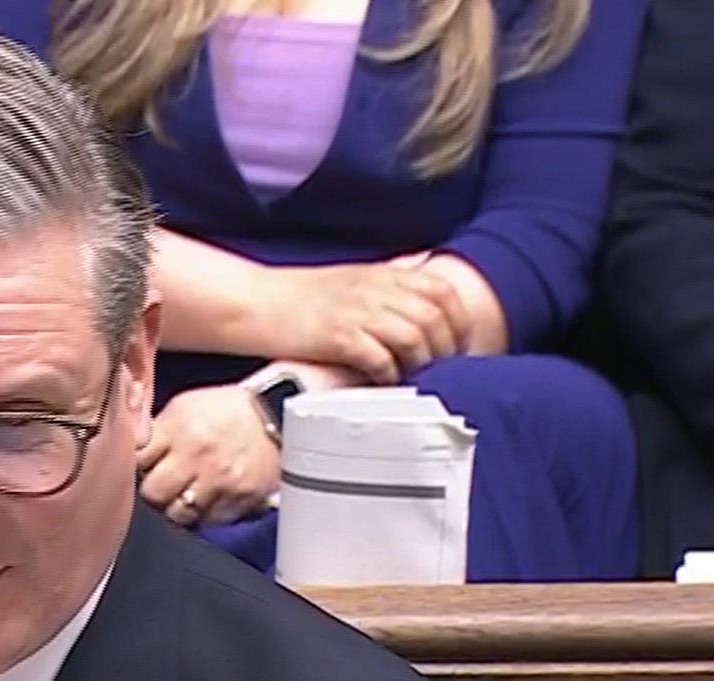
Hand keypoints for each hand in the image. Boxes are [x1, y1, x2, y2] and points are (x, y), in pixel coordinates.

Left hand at [137, 385, 281, 526]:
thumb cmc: (227, 410)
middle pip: (153, 494)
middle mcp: (197, 456)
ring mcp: (219, 482)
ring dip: (178, 508)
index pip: (136, 461)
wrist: (277, 413)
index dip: (135, 466)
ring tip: (185, 494)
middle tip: (162, 485)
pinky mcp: (239, 500)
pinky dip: (206, 514)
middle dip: (154, 492)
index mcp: (179, 428)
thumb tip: (130, 454)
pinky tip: (210, 498)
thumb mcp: (184, 407)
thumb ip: (156, 432)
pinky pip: (209, 521)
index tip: (142, 466)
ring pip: (179, 515)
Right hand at [270, 260, 469, 383]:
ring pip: (413, 337)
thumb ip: (390, 273)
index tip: (459, 343)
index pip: (442, 291)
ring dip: (420, 362)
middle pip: (434, 316)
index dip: (459, 319)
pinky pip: (379, 358)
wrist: (254, 303)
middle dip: (445, 347)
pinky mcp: (337, 337)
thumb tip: (425, 266)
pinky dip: (389, 373)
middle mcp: (375, 290)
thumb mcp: (352, 274)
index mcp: (382, 274)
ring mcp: (357, 313)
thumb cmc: (301, 295)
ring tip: (414, 377)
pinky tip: (383, 381)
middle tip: (442, 368)